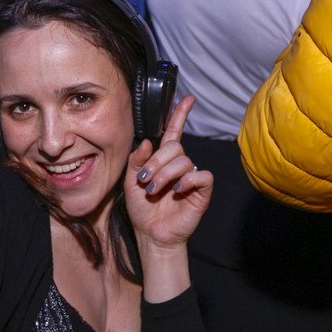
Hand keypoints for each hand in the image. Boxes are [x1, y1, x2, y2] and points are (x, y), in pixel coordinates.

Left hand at [125, 95, 212, 250]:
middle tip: (146, 181)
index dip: (180, 114)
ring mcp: (191, 176)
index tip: (187, 98)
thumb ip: (136, 160)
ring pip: (184, 160)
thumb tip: (147, 142)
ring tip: (154, 190)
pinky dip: (187, 181)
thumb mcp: (130, 181)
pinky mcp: (202, 190)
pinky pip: (201, 175)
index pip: (173, 131)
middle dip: (157, 162)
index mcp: (163, 159)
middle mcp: (179, 164)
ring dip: (165, 175)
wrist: (151, 234)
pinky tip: (176, 191)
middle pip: (175, 147)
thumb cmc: (142, 208)